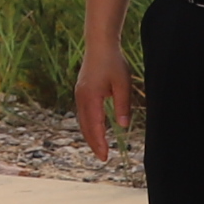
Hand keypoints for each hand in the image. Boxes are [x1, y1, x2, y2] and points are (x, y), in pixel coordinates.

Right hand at [75, 44, 132, 164]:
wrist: (99, 45)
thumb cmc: (113, 63)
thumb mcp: (123, 84)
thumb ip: (123, 105)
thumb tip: (124, 126)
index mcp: (91, 97)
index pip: (95, 126)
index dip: (100, 142)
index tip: (105, 156)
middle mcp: (81, 98)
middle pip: (86, 127)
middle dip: (94, 143)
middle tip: (103, 158)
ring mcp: (79, 95)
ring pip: (83, 121)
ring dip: (90, 135)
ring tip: (100, 148)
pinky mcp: (81, 92)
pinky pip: (83, 113)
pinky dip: (89, 125)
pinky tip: (96, 130)